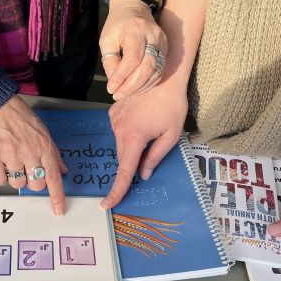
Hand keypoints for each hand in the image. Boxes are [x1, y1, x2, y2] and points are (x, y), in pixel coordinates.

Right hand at [0, 95, 66, 214]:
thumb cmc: (21, 116)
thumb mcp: (44, 132)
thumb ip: (53, 153)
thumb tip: (62, 171)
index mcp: (44, 146)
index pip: (53, 176)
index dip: (57, 196)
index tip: (58, 210)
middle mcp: (29, 152)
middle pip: (36, 184)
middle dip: (34, 182)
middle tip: (29, 170)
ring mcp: (11, 155)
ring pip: (18, 183)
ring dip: (17, 177)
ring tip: (13, 162)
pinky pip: (0, 179)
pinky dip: (1, 176)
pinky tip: (2, 165)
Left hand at [99, 0, 166, 100]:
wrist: (134, 8)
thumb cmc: (117, 24)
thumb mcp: (107, 39)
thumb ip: (110, 61)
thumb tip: (114, 83)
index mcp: (136, 30)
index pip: (132, 58)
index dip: (122, 76)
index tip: (111, 88)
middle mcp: (153, 36)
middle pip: (146, 67)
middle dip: (131, 85)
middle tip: (117, 95)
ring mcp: (162, 43)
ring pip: (155, 71)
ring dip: (139, 87)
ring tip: (124, 94)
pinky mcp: (165, 49)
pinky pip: (159, 71)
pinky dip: (147, 83)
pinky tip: (136, 89)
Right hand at [101, 81, 187, 208]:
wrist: (163, 76)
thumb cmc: (172, 106)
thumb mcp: (171, 135)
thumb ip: (155, 157)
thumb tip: (143, 174)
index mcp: (134, 138)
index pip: (124, 171)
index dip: (117, 190)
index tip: (107, 205)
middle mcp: (119, 129)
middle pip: (123, 157)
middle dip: (133, 162)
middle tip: (151, 150)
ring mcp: (114, 118)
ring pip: (120, 143)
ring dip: (132, 145)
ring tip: (150, 128)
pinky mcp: (113, 110)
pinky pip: (118, 130)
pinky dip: (128, 132)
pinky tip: (142, 120)